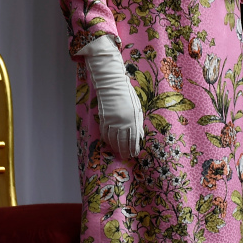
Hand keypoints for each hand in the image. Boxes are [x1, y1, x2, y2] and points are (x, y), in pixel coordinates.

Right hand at [80, 36, 143, 158]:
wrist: (112, 86)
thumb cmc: (128, 96)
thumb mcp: (137, 109)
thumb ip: (138, 123)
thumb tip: (139, 136)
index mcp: (132, 120)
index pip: (133, 139)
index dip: (133, 148)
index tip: (134, 154)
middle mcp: (121, 123)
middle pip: (122, 142)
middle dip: (124, 151)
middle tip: (126, 156)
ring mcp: (111, 122)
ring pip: (112, 140)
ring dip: (116, 147)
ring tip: (119, 152)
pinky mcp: (103, 120)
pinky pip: (105, 134)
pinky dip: (108, 140)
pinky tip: (110, 143)